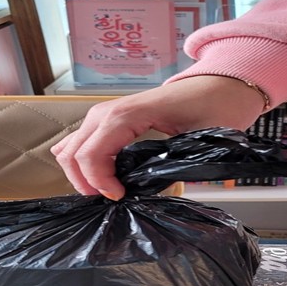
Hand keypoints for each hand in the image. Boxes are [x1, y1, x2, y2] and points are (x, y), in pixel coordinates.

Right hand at [50, 75, 267, 199]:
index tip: (120, 197)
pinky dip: (83, 163)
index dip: (100, 182)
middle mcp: (108, 111)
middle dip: (86, 183)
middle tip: (111, 199)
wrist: (216, 86)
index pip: (91, 154)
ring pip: (70, 148)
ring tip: (107, 191)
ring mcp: (104, 113)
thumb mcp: (200, 139)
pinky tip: (101, 177)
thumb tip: (156, 190)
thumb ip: (176, 164)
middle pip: (72, 153)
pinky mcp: (108, 119)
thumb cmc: (212, 108)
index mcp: (126, 114)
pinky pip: (80, 142)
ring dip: (82, 175)